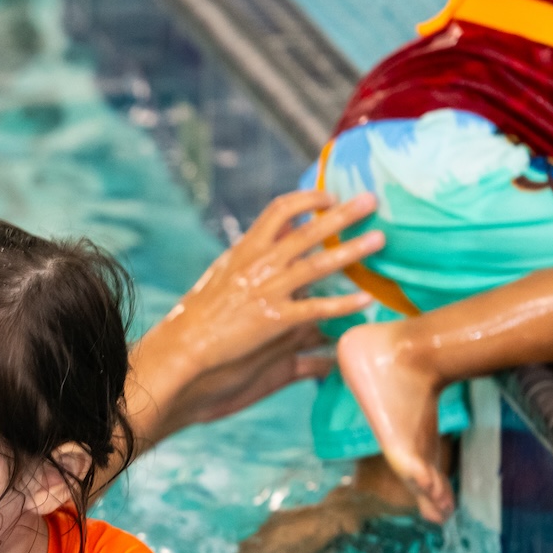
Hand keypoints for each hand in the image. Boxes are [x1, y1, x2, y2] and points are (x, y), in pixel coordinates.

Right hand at [129, 190, 383, 441]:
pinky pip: (318, 309)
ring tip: (379, 238)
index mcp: (240, 255)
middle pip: (306, 231)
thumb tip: (269, 274)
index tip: (327, 196)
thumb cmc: (188, 332)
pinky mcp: (273, 321)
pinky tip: (366, 301)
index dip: (306, 201)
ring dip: (351, 250)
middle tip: (368, 201)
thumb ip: (245, 274)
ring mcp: (265, 292)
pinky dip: (344, 305)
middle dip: (340, 214)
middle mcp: (254, 267)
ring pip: (318, 263)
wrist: (173, 357)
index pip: (276, 213)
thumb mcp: (216, 292)